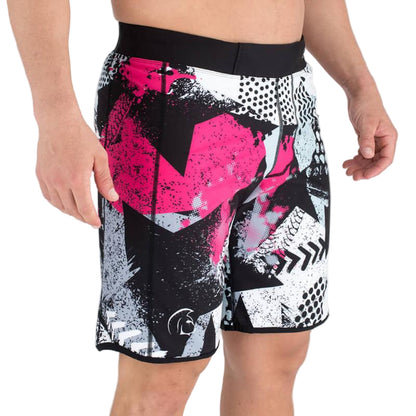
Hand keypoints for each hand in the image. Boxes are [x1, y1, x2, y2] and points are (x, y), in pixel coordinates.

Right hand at [35, 112, 118, 227]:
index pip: (85, 209)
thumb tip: (112, 197)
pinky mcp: (41, 175)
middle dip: (83, 217)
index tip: (96, 224)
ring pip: (59, 205)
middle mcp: (60, 182)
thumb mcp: (100, 158)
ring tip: (80, 212)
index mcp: (77, 179)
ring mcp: (48, 179)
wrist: (58, 121)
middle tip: (91, 219)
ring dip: (70, 212)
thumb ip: (105, 181)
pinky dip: (57, 203)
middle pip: (72, 210)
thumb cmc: (80, 136)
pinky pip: (48, 196)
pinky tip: (65, 202)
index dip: (91, 219)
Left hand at [342, 86, 397, 179]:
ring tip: (347, 170)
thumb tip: (367, 156)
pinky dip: (355, 159)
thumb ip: (366, 140)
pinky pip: (363, 153)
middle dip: (365, 170)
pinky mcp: (366, 139)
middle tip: (352, 175)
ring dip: (359, 166)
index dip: (376, 170)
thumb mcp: (366, 123)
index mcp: (389, 137)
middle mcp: (384, 140)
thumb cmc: (367, 105)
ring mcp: (375, 140)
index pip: (386, 159)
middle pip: (376, 161)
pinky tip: (347, 162)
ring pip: (368, 159)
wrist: (360, 94)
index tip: (364, 176)